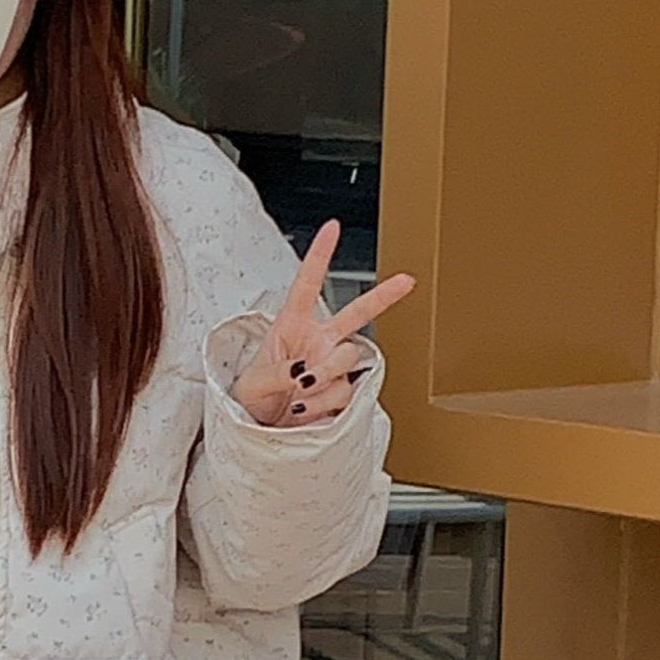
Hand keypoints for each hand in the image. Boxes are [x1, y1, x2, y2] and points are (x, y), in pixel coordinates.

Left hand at [233, 218, 414, 428]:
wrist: (261, 431)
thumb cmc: (252, 401)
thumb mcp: (252, 382)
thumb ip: (278, 373)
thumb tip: (303, 371)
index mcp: (292, 326)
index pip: (307, 284)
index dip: (320, 255)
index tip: (332, 228)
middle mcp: (319, 342)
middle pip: (357, 314)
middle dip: (383, 296)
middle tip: (407, 281)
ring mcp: (332, 366)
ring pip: (348, 357)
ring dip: (324, 375)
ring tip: (300, 392)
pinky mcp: (341, 393)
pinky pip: (344, 391)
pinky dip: (322, 402)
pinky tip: (305, 409)